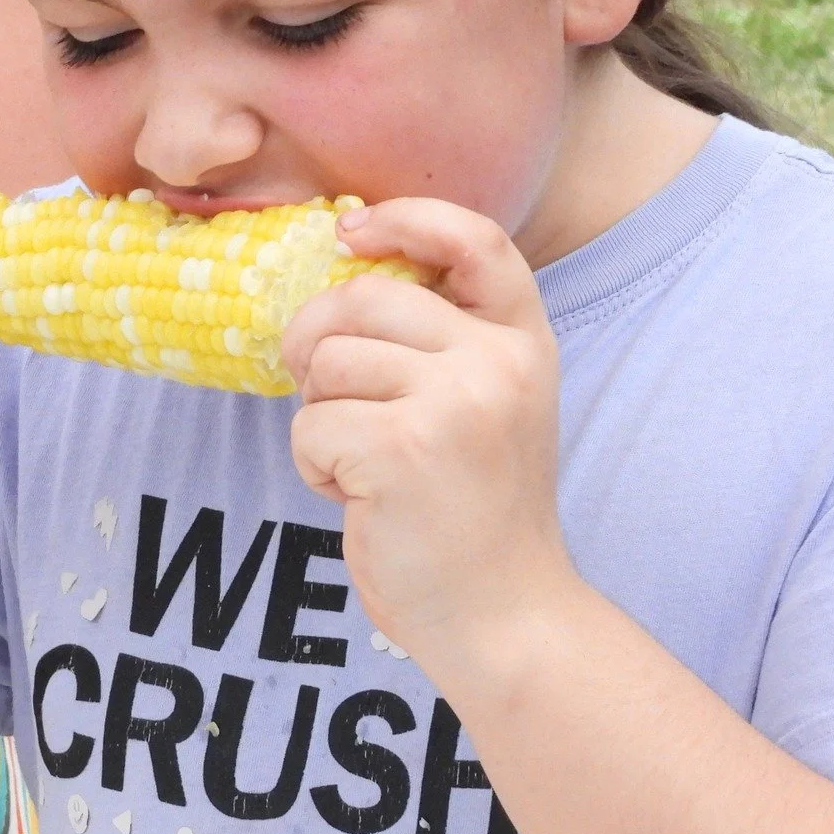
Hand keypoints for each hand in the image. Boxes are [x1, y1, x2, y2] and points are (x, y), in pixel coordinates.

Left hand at [282, 197, 571, 661]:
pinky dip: (315, 465)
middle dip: (316, 345)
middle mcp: (498, 361)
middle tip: (324, 399)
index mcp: (523, 341)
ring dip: (319, 418)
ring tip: (362, 465)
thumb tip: (338, 285)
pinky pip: (310, 426)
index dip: (406, 219)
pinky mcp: (401, 448)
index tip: (350, 233)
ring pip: (326, 365)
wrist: (502, 615)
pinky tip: (358, 498)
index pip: (475, 241)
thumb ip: (439, 346)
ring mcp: (454, 401)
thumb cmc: (471, 514)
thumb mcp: (483, 408)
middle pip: (361, 300)